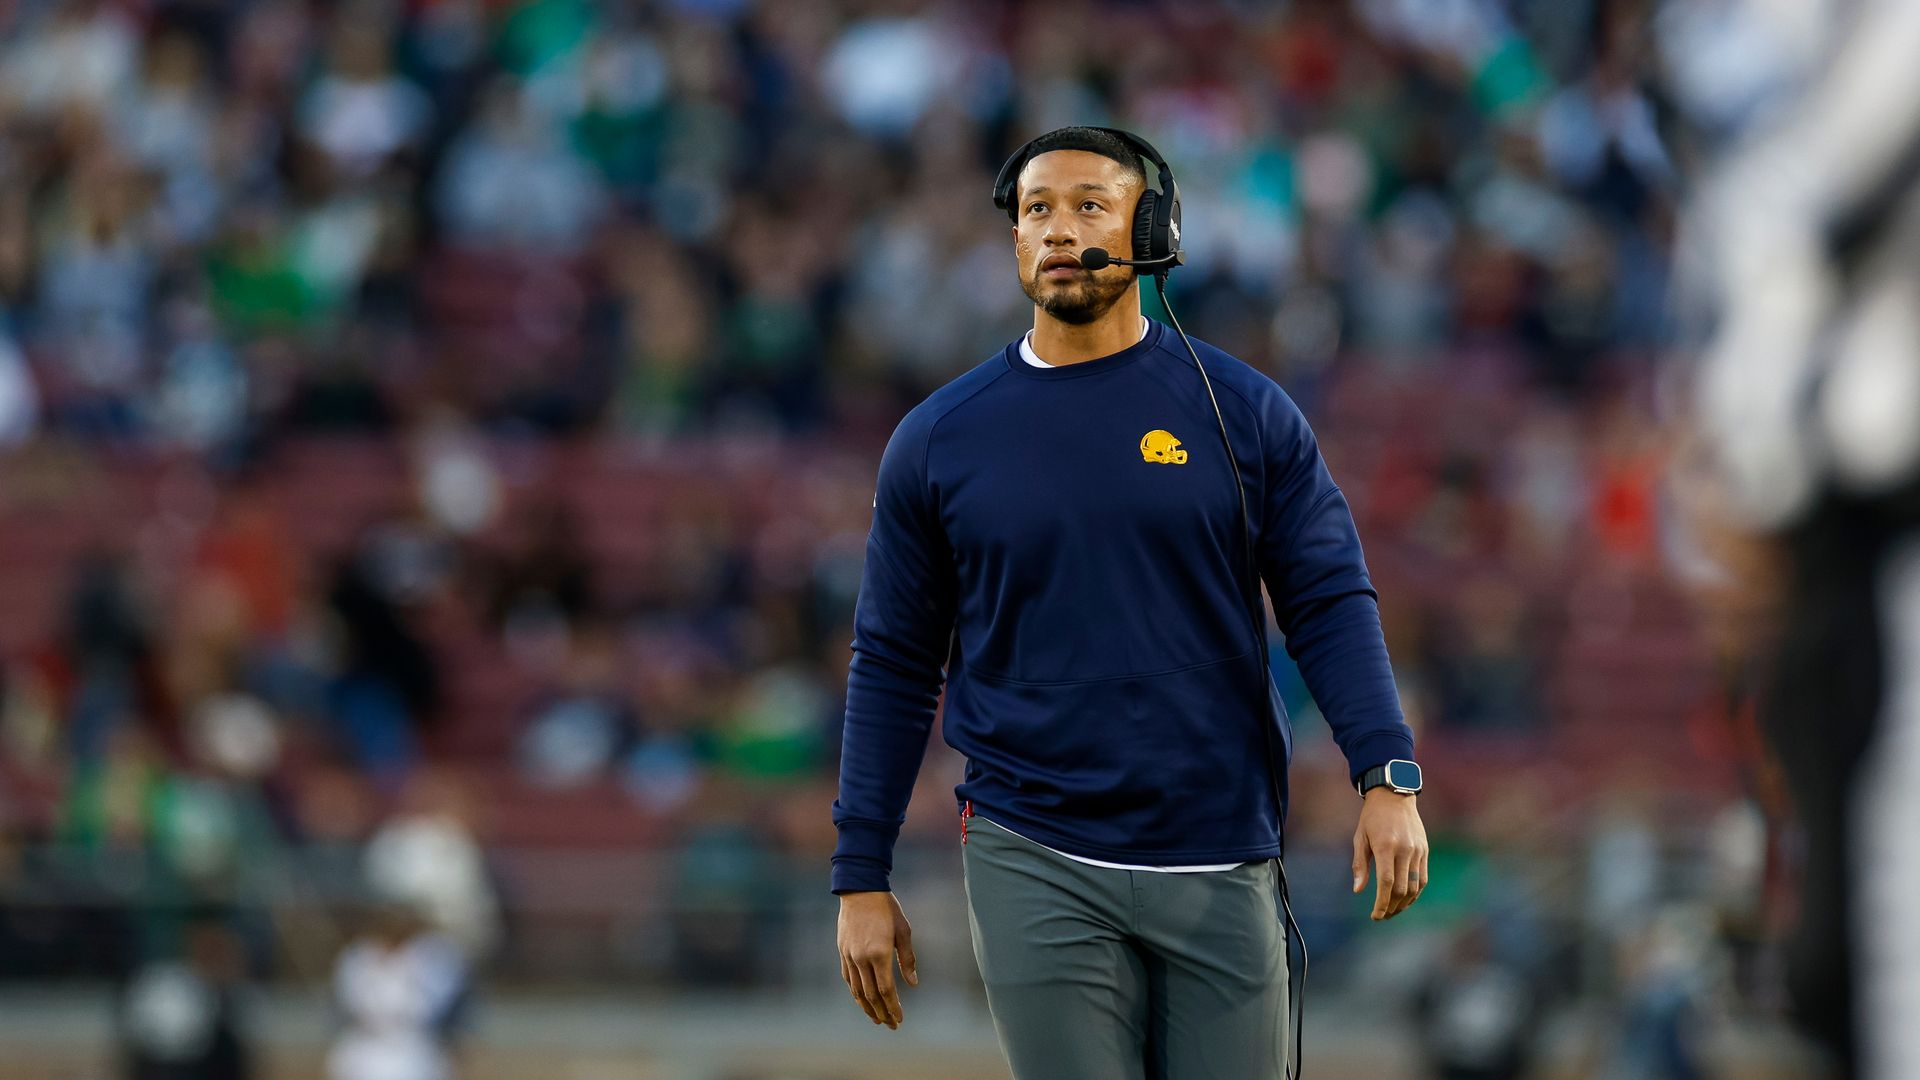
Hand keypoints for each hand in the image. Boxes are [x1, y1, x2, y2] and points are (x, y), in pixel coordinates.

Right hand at [837, 891, 917, 1027]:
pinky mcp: (842, 952)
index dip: (893, 1007)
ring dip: (867, 1007)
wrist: (860, 889)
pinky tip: (862, 1000)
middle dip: (882, 1013)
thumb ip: (907, 959)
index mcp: (880, 953)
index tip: (900, 1019)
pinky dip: (855, 993)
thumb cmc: (887, 908)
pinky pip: (848, 978)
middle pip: (872, 995)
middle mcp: (862, 958)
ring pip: (857, 990)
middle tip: (891, 1025)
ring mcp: (850, 956)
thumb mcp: (903, 931)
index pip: (886, 990)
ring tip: (877, 1019)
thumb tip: (913, 984)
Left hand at [1352, 788, 1428, 919]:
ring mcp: (1417, 851)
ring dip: (1404, 903)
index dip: (1381, 903)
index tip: (1375, 916)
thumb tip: (1358, 890)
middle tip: (1382, 916)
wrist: (1395, 795)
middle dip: (1392, 907)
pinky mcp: (1425, 851)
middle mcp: (1404, 850)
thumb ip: (1359, 864)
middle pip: (1401, 888)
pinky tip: (1405, 900)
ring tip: (1393, 911)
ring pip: (1414, 886)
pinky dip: (1415, 892)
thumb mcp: (1360, 837)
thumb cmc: (1372, 817)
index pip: (1386, 883)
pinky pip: (1423, 878)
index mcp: (1385, 846)